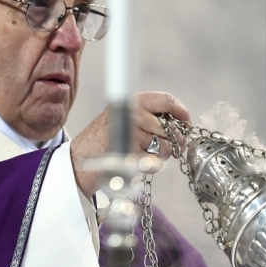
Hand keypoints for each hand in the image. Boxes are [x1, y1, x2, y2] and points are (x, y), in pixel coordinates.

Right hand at [71, 91, 189, 196]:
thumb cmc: (105, 139)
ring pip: (165, 147)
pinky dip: (150, 166)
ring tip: (146, 153)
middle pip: (170, 128)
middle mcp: (133, 114)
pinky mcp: (132, 155)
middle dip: (175, 140)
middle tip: (172, 146)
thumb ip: (150, 116)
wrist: (79, 159)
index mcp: (132, 101)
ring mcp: (132, 134)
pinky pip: (155, 162)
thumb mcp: (125, 117)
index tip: (186, 122)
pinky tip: (137, 162)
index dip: (181, 112)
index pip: (166, 100)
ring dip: (162, 155)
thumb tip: (181, 125)